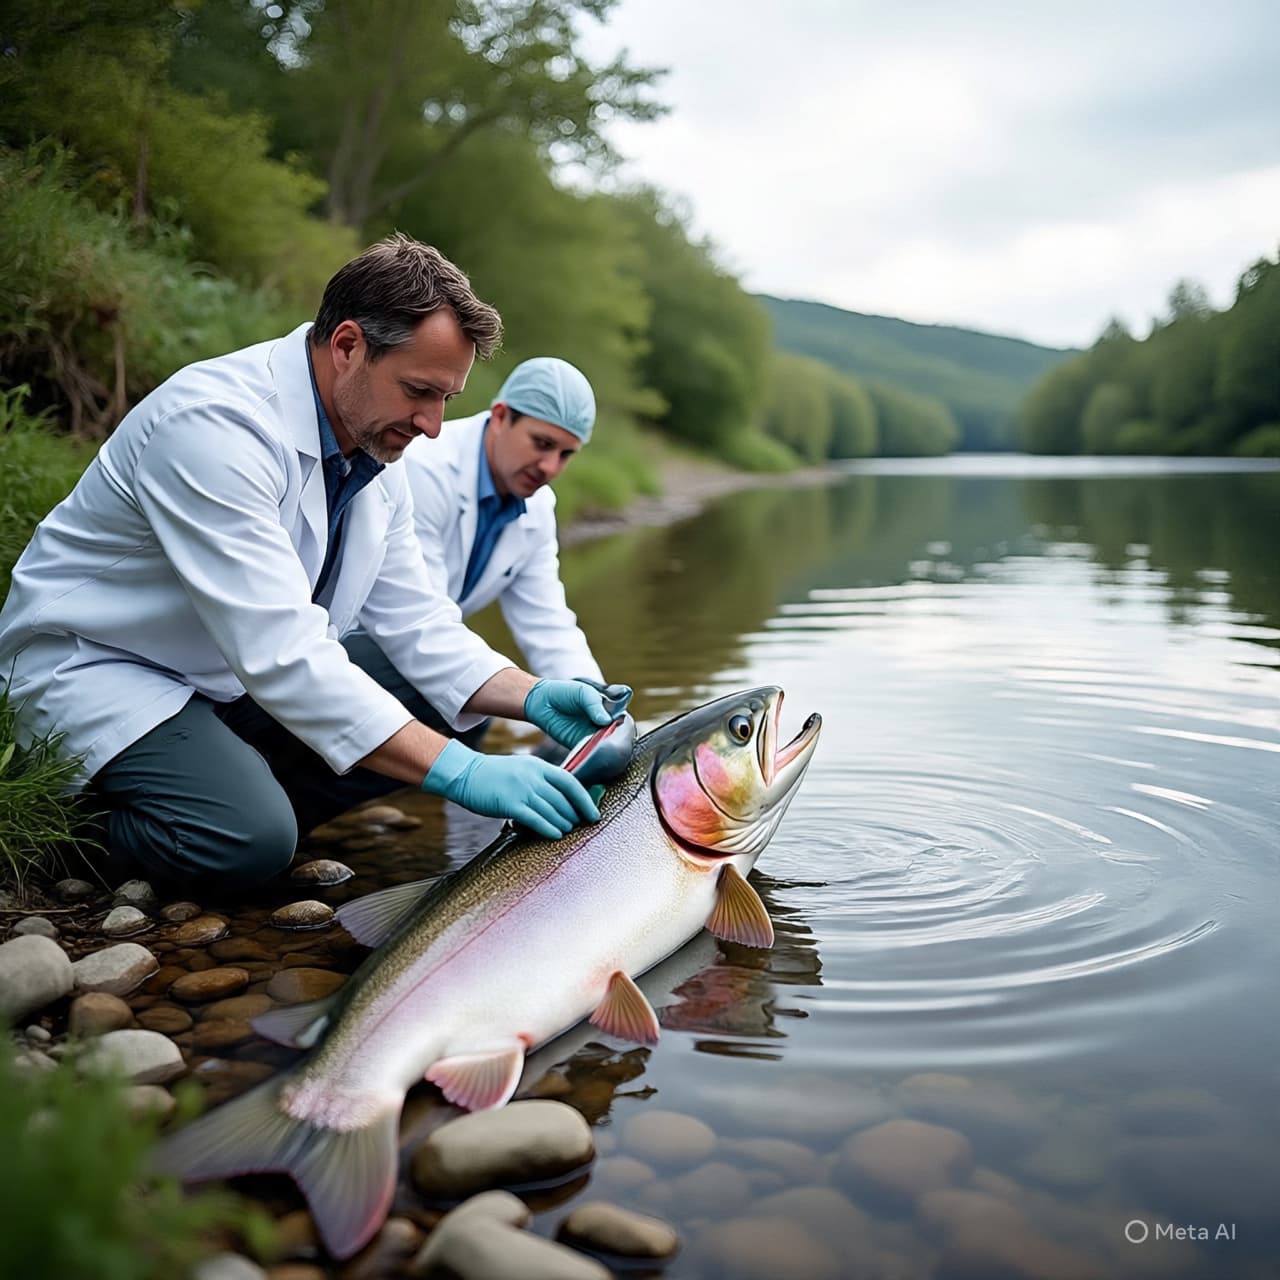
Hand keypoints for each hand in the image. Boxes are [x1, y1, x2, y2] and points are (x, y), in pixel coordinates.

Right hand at [421, 740, 598, 839]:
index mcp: (539, 766)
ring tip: (568, 831)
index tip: (593, 813)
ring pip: (552, 810)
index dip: (585, 800)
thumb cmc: (494, 775)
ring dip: (563, 824)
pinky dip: (549, 828)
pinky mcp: (510, 804)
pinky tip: (555, 835)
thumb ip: (541, 780)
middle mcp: (533, 777)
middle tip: (579, 825)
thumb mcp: (522, 769)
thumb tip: (562, 798)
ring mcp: (522, 790)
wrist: (466, 774)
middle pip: (563, 799)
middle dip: (574, 815)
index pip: (570, 782)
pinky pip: (536, 819)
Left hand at [523, 677, 632, 747]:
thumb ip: (595, 704)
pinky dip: (591, 755)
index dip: (625, 728)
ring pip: (605, 747)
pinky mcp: (581, 746)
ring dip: (604, 750)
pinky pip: (590, 753)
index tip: (620, 730)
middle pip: (617, 738)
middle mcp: (605, 725)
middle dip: (616, 742)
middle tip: (611, 742)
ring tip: (600, 749)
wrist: (541, 701)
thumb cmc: (565, 692)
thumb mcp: (582, 692)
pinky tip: (590, 753)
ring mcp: (594, 737)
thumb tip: (606, 721)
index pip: (624, 722)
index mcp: (610, 710)